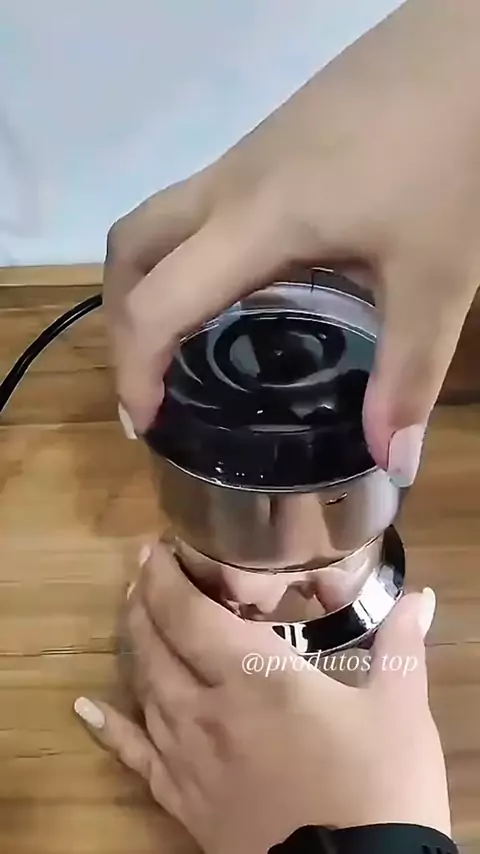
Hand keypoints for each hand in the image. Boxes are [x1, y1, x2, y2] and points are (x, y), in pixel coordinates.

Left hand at [74, 543, 449, 853]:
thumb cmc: (378, 783)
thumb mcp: (400, 708)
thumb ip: (400, 645)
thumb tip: (421, 598)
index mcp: (254, 675)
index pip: (189, 614)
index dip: (165, 577)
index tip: (155, 549)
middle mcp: (207, 709)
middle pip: (156, 643)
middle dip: (143, 600)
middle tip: (141, 572)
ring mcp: (189, 758)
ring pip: (143, 688)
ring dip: (132, 644)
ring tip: (131, 614)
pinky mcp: (184, 801)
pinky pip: (136, 759)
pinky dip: (109, 730)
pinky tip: (85, 711)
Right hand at [104, 0, 479, 486]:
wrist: (475, 41)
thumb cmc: (453, 156)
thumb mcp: (436, 277)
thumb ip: (409, 373)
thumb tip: (395, 462)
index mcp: (256, 221)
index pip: (159, 302)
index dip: (136, 369)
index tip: (149, 422)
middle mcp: (230, 185)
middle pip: (130, 247)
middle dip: (123, 319)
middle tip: (154, 379)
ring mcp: (248, 155)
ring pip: (160, 220)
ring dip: (151, 281)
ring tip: (186, 342)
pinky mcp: (273, 142)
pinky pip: (202, 206)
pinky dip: (193, 255)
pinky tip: (249, 284)